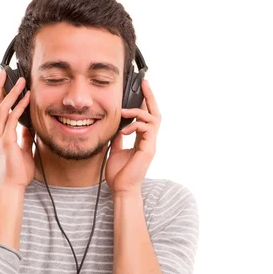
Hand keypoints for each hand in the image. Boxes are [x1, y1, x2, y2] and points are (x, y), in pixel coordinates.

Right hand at [0, 69, 34, 188]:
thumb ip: (24, 137)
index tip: (2, 81)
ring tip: (21, 81)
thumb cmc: (18, 172)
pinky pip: (12, 120)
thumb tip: (29, 127)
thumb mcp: (23, 150)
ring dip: (12, 93)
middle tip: (4, 72)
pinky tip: (26, 98)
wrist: (13, 187)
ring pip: (2, 109)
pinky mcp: (6, 142)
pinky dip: (19, 107)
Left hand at [105, 78, 161, 195]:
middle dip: (150, 97)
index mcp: (142, 141)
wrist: (121, 189)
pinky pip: (147, 129)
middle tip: (144, 84)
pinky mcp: (149, 149)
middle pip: (156, 114)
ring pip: (153, 119)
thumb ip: (119, 138)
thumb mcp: (116, 150)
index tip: (141, 90)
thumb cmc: (119, 174)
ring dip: (138, 112)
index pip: (147, 118)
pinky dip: (135, 126)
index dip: (145, 103)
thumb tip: (116, 126)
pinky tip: (124, 131)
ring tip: (124, 112)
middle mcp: (149, 141)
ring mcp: (151, 145)